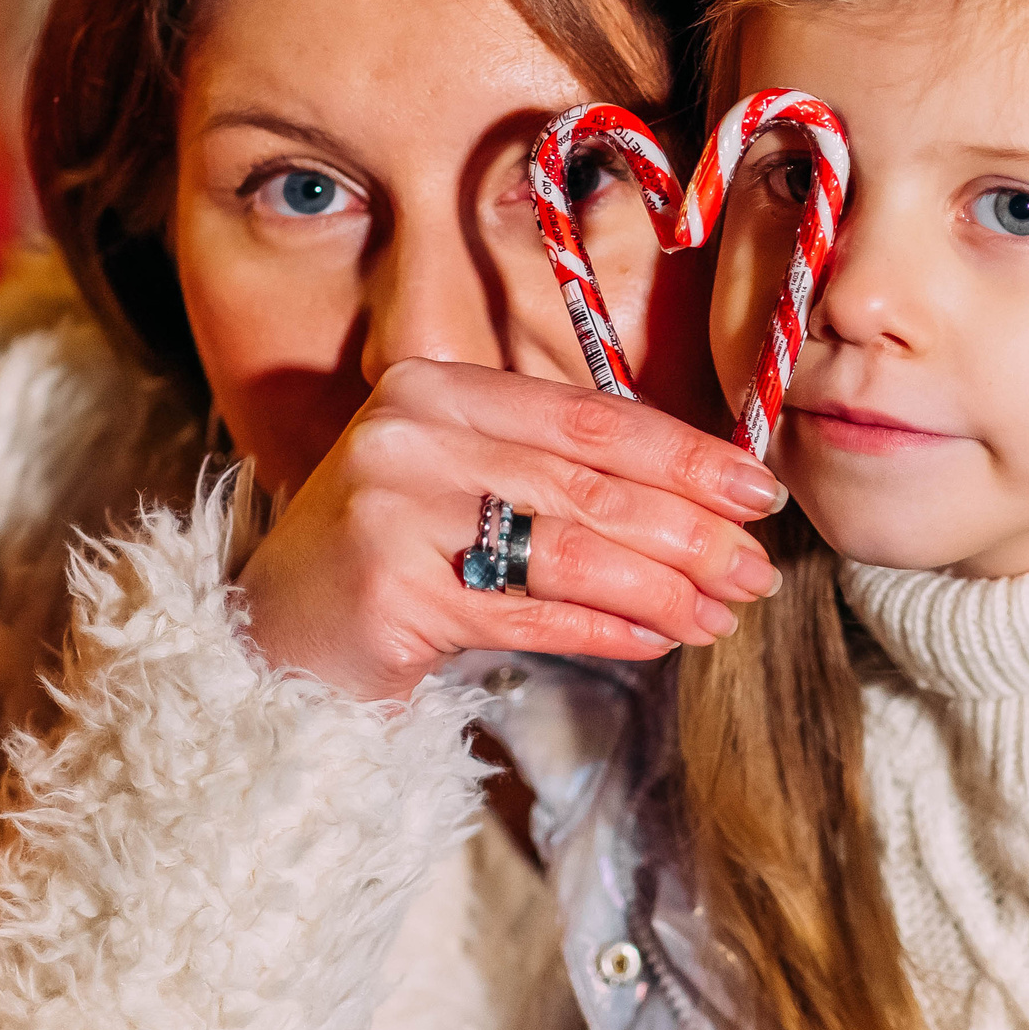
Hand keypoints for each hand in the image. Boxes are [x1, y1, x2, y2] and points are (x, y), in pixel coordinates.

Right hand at [236, 358, 786, 702]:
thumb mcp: (467, 484)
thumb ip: (559, 472)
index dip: (687, 456)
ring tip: (721, 614)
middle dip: (692, 532)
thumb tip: (707, 500)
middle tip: (757, 570)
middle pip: (591, 484)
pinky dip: (606, 629)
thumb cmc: (394, 559)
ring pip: (571, 550)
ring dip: (664, 589)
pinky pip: (531, 614)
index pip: (592, 418)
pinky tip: (657, 640)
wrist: (270, 640)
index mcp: (438, 388)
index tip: (758, 492)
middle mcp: (411, 434)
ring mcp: (394, 509)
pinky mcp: (391, 590)